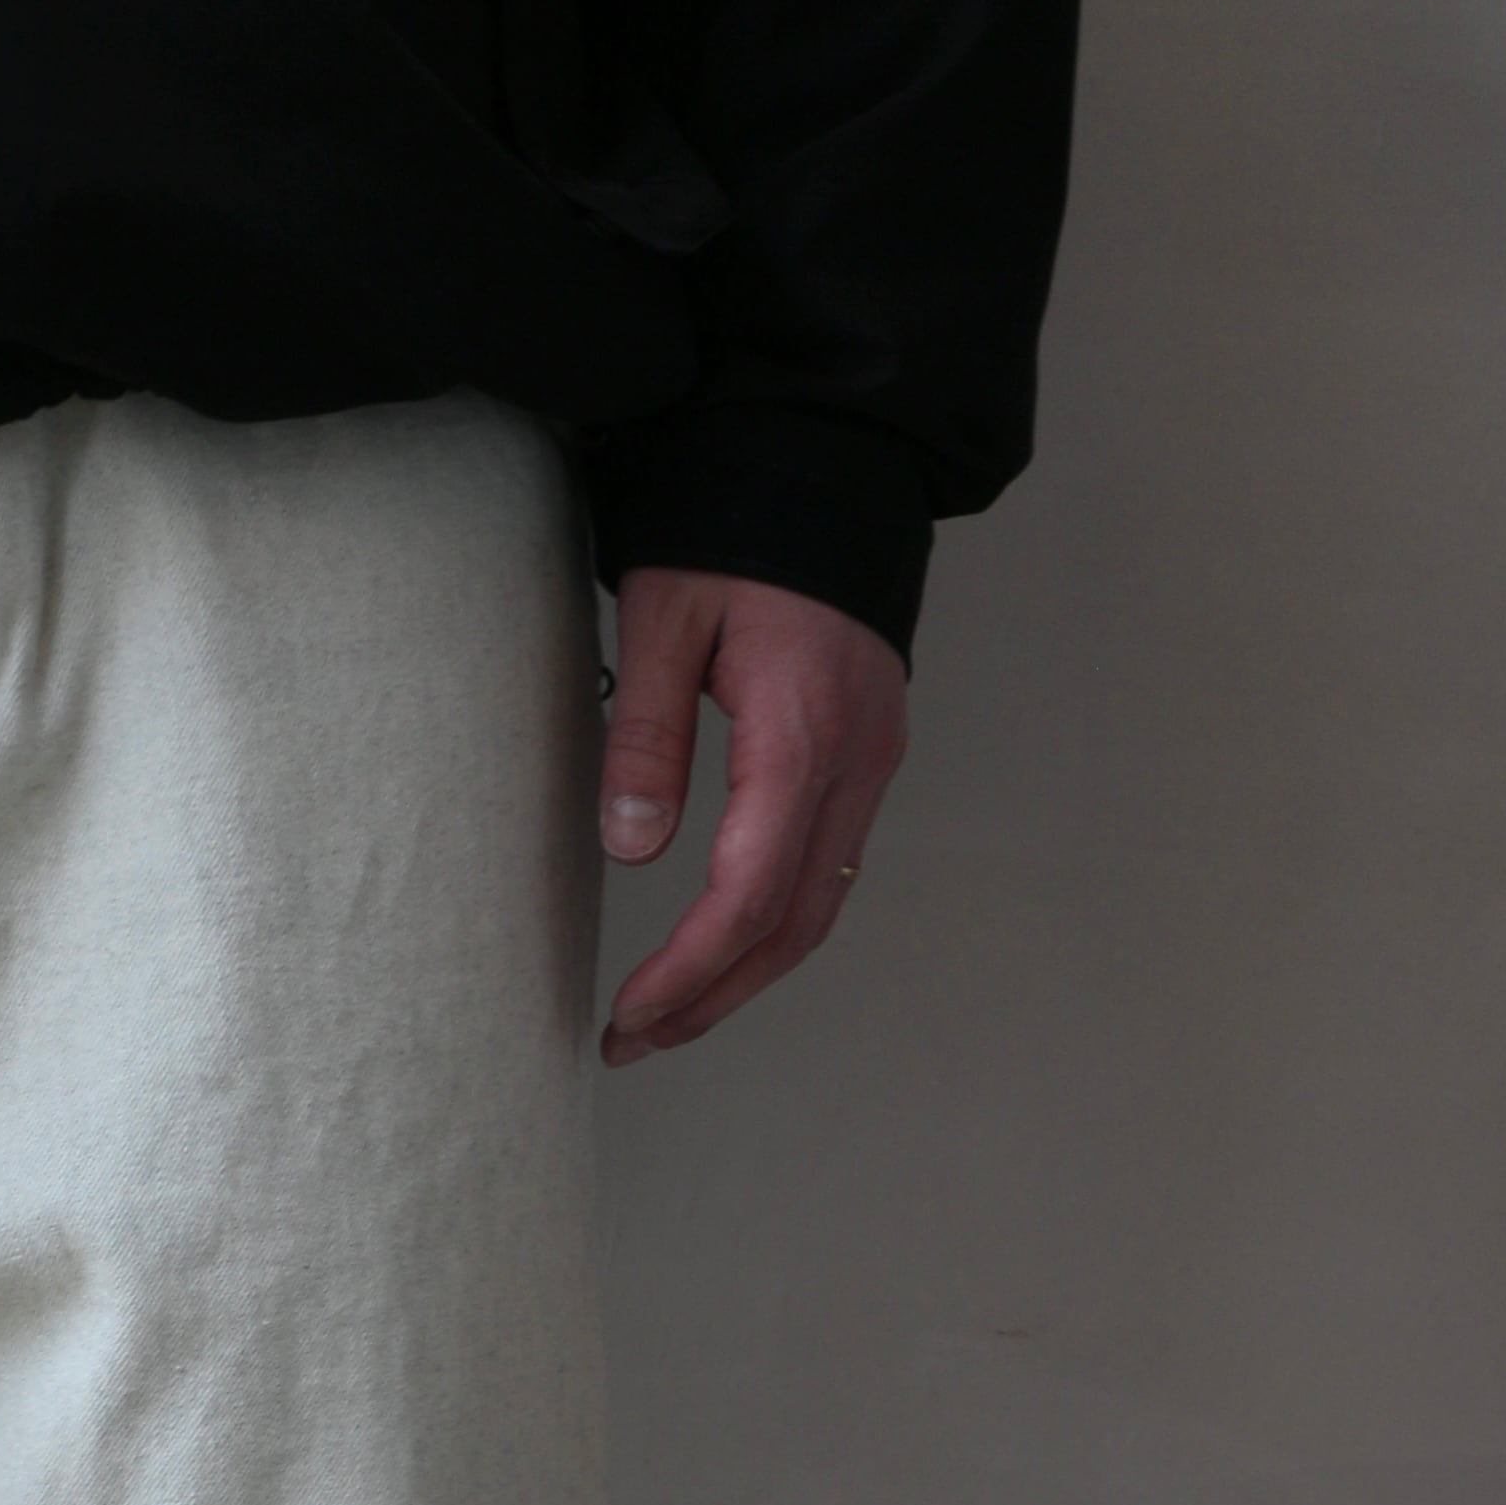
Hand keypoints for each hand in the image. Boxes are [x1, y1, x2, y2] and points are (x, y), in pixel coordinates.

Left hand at [595, 568, 907, 1063]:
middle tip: (634, 1041)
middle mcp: (856, 762)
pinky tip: (723, 944)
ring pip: (821, 906)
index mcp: (803, 735)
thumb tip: (629, 847)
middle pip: (794, 925)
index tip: (630, 1016)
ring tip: (669, 1014)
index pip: (749, 893)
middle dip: (714, 997)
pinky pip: (832, 866)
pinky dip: (777, 924)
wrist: (834, 463)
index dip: (689, 971)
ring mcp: (875, 760)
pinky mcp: (871, 753)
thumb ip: (644, 732)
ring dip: (746, 973)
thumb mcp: (666, 614)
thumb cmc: (740, 527)